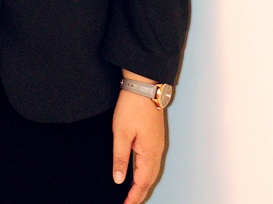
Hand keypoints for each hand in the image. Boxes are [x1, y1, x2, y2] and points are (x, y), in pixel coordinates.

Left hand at [112, 85, 164, 203]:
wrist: (143, 86)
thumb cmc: (132, 107)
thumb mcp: (121, 133)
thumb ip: (120, 158)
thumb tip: (119, 180)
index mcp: (149, 153)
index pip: (142, 183)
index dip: (133, 197)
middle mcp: (157, 151)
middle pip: (149, 180)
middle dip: (140, 194)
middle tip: (128, 203)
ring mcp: (158, 144)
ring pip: (152, 172)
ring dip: (143, 184)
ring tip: (132, 194)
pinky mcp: (155, 138)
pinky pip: (152, 162)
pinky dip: (146, 173)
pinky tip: (138, 173)